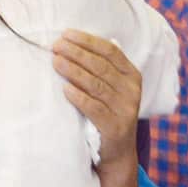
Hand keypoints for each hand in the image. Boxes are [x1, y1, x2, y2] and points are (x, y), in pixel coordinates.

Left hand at [53, 30, 140, 167]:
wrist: (116, 152)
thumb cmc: (107, 112)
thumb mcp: (111, 88)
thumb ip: (100, 68)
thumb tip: (70, 43)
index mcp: (132, 75)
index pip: (110, 51)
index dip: (88, 41)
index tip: (66, 34)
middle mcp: (132, 90)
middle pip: (101, 66)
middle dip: (76, 53)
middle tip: (56, 46)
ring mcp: (125, 109)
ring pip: (96, 84)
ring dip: (73, 71)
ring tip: (56, 62)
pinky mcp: (115, 127)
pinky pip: (94, 108)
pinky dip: (78, 96)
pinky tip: (65, 89)